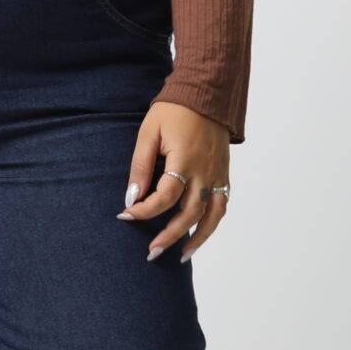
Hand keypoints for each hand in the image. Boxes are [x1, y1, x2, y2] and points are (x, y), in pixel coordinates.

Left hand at [114, 102, 231, 261]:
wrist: (206, 93)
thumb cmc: (173, 111)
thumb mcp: (149, 133)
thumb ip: (140, 166)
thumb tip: (131, 197)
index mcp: (185, 160)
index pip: (164, 197)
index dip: (144, 210)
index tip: (126, 215)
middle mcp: (205, 171)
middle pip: (189, 214)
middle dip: (169, 235)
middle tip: (151, 251)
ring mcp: (218, 174)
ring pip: (212, 216)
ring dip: (197, 239)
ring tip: (180, 256)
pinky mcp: (224, 173)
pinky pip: (221, 205)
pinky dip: (212, 223)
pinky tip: (199, 234)